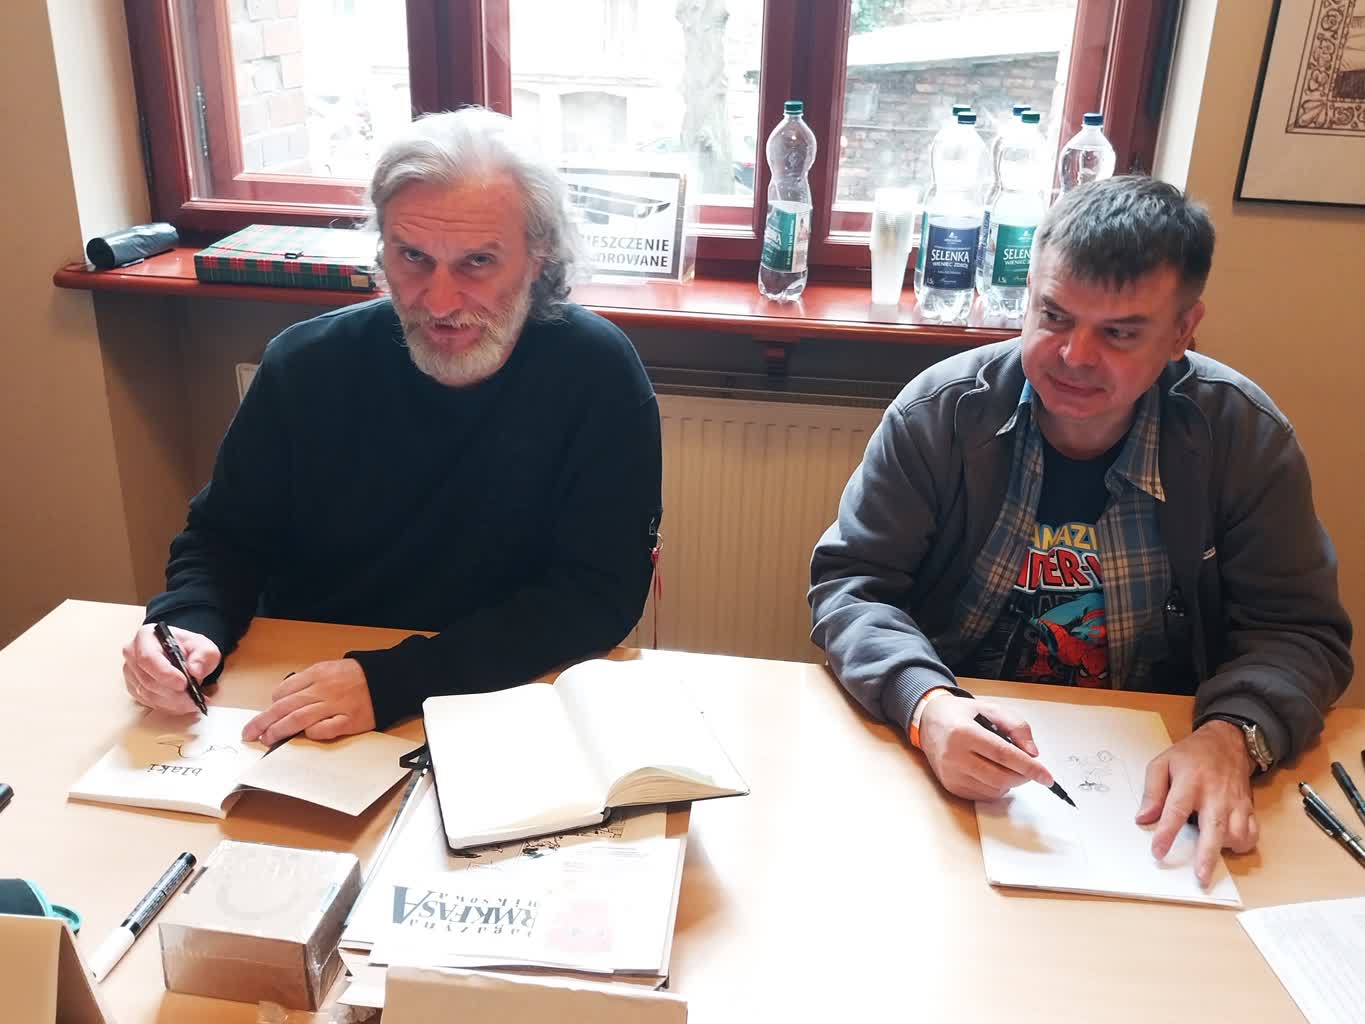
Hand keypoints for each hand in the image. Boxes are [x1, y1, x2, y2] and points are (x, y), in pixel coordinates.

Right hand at [122, 624, 220, 714]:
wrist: (183, 654)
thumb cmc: (189, 648)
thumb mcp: (204, 647)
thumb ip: (203, 656)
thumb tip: (194, 670)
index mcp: (146, 636)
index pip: (148, 657)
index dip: (165, 674)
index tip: (184, 684)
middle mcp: (133, 653)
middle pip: (148, 680)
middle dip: (173, 694)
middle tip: (193, 700)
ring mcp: (131, 672)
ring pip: (147, 694)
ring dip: (171, 703)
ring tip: (192, 703)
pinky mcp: (133, 687)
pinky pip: (147, 702)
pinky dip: (166, 706)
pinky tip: (182, 705)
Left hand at [242, 658, 375, 744]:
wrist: (387, 679)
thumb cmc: (356, 675)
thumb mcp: (329, 668)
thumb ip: (308, 681)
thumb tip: (285, 699)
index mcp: (317, 674)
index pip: (284, 691)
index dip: (272, 705)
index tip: (266, 716)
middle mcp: (323, 689)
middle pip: (286, 706)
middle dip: (264, 721)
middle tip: (249, 732)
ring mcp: (336, 705)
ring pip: (300, 718)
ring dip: (280, 730)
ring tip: (267, 739)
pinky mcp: (350, 720)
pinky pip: (327, 728)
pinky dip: (313, 733)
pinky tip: (305, 736)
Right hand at [918, 696, 1055, 800]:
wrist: (928, 721)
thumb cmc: (961, 715)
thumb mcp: (990, 709)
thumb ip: (1016, 726)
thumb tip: (1032, 753)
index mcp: (964, 732)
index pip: (1003, 754)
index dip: (1029, 767)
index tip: (1047, 777)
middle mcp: (954, 755)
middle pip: (1001, 776)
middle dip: (1023, 776)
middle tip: (1030, 769)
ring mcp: (951, 773)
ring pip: (994, 789)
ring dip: (1010, 782)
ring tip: (1008, 767)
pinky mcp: (950, 785)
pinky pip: (983, 795)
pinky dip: (997, 788)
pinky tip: (993, 773)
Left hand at [1136, 720, 1256, 887]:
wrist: (1227, 742)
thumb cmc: (1191, 755)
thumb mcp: (1162, 763)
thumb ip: (1152, 792)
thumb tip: (1143, 818)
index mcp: (1190, 781)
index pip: (1176, 810)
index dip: (1166, 832)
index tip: (1157, 852)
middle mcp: (1215, 794)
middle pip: (1213, 827)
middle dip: (1207, 855)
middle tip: (1200, 876)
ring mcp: (1235, 802)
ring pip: (1237, 833)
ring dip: (1225, 849)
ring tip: (1210, 857)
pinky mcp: (1248, 808)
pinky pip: (1252, 833)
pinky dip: (1243, 844)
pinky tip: (1230, 845)